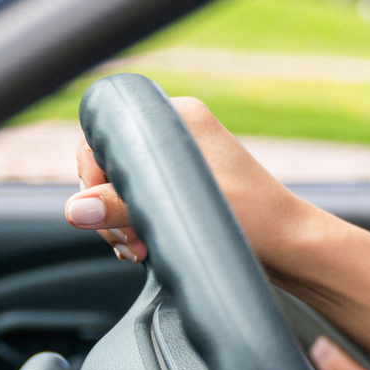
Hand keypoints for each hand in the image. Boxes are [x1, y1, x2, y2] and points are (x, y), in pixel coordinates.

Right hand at [61, 96, 307, 264]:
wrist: (295, 247)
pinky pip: (140, 205)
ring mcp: (182, 163)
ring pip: (121, 189)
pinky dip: (135, 229)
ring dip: (119, 224)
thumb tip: (75, 209)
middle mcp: (177, 133)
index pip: (104, 132)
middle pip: (108, 164)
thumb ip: (123, 207)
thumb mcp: (181, 210)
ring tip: (139, 251)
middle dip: (106, 207)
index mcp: (178, 117)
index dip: (93, 174)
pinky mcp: (185, 191)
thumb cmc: (256, 221)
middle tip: (127, 240)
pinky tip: (144, 251)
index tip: (102, 208)